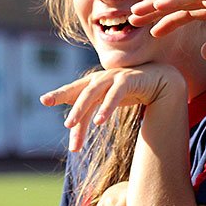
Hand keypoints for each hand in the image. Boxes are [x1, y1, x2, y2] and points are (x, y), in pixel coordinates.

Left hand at [40, 63, 186, 150]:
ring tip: (71, 125)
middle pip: (80, 92)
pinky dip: (106, 107)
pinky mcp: (128, 80)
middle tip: (64, 124)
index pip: (74, 90)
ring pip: (93, 93)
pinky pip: (114, 95)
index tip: (44, 100)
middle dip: (69, 105)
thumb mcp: (108, 102)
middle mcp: (101, 78)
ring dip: (81, 109)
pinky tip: (100, 121)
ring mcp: (114, 77)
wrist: (161, 80)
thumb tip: (73, 128)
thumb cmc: (132, 91)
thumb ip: (92, 112)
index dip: (59, 94)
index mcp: (95, 83)